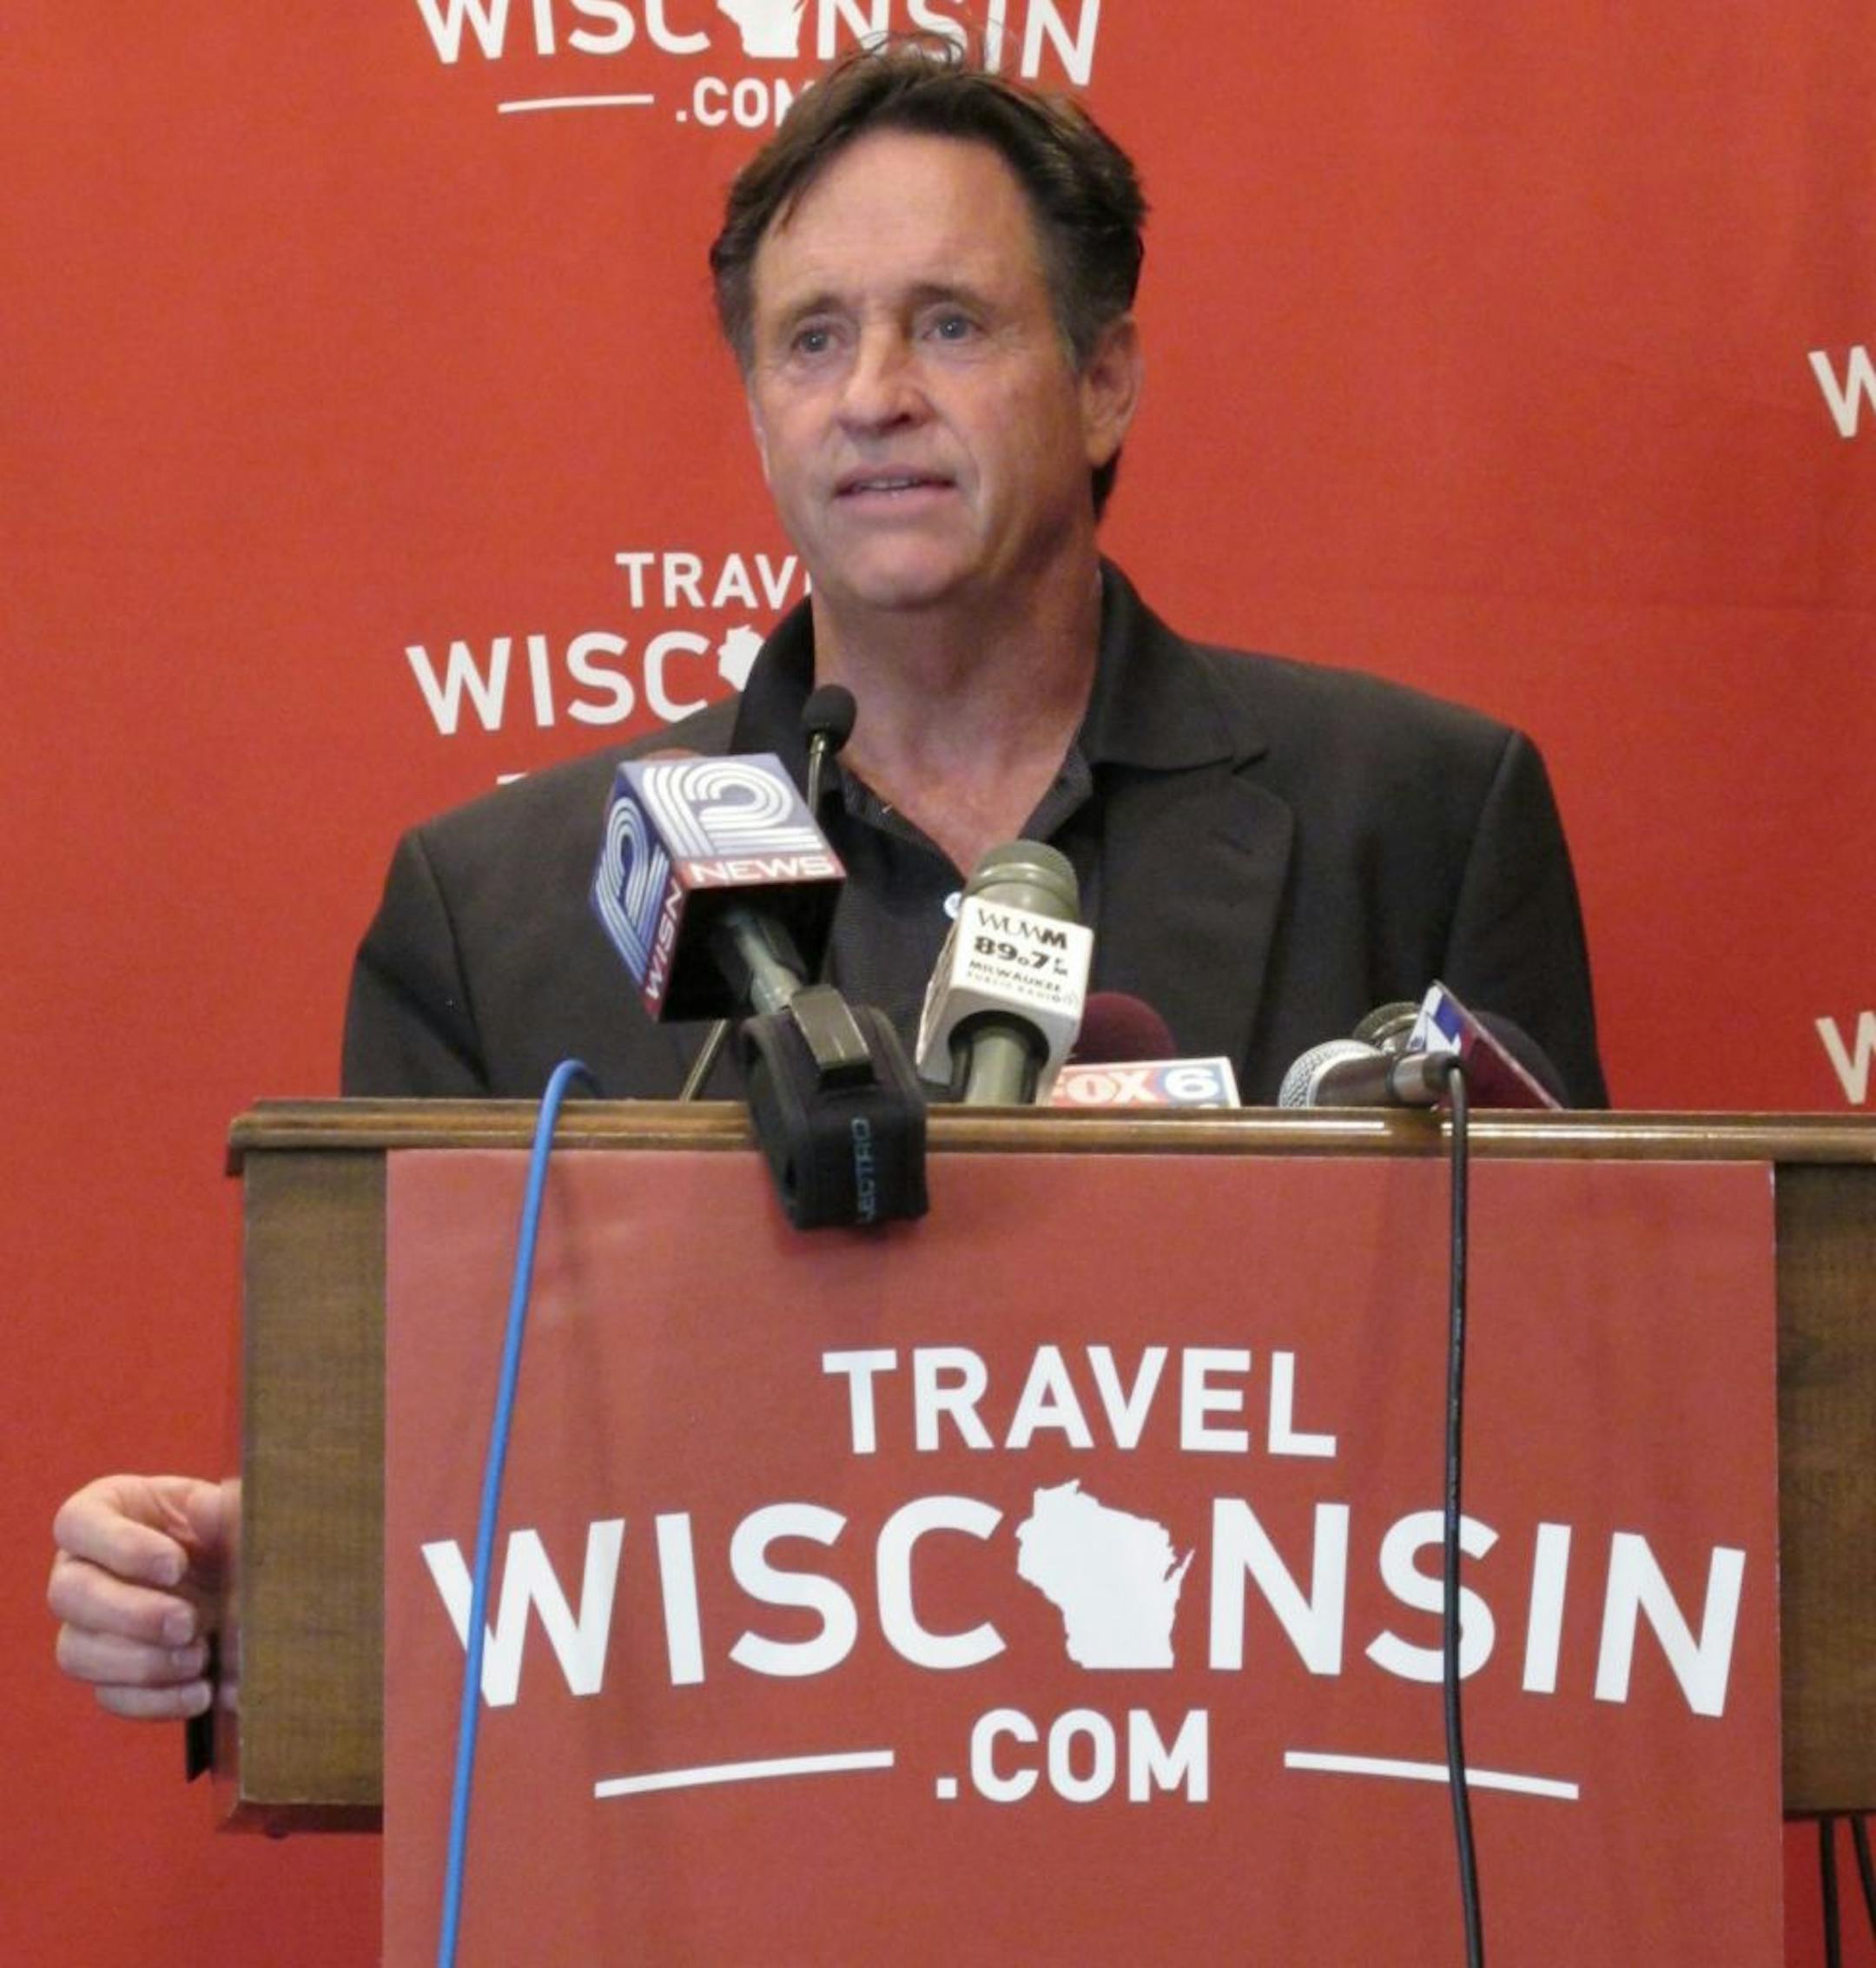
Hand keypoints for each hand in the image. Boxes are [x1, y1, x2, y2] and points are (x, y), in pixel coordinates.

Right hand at [49, 1474, 228, 1720]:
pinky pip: (109, 1696)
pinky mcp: (107, 1674)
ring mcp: (85, 1627)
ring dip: (140, 1663)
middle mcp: (79, 1571)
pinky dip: (155, 1700)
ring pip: (78, 1653)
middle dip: (131, 1614)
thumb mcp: (227, 1509)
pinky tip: (199, 1692)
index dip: (121, 1547)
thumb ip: (224, 1506)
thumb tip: (211, 1505)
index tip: (176, 1565)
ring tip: (198, 1658)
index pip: (77, 1523)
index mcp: (99, 1516)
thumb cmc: (222, 1530)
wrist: (240, 1582)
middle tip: (187, 1622)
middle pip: (69, 1596)